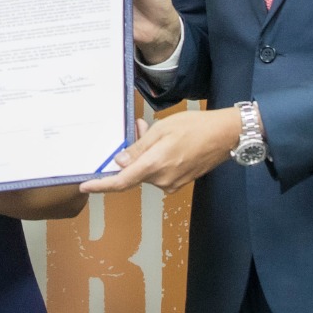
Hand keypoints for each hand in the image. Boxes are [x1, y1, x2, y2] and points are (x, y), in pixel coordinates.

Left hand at [80, 109, 239, 194]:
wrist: (226, 135)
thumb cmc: (194, 127)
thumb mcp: (162, 130)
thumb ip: (139, 148)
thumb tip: (120, 163)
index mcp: (154, 166)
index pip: (121, 182)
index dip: (101, 185)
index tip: (86, 185)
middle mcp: (162, 180)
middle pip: (135, 172)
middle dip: (131, 154)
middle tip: (139, 127)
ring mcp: (172, 183)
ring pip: (147, 171)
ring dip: (145, 154)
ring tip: (153, 129)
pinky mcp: (180, 182)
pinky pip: (159, 172)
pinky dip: (156, 159)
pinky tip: (165, 142)